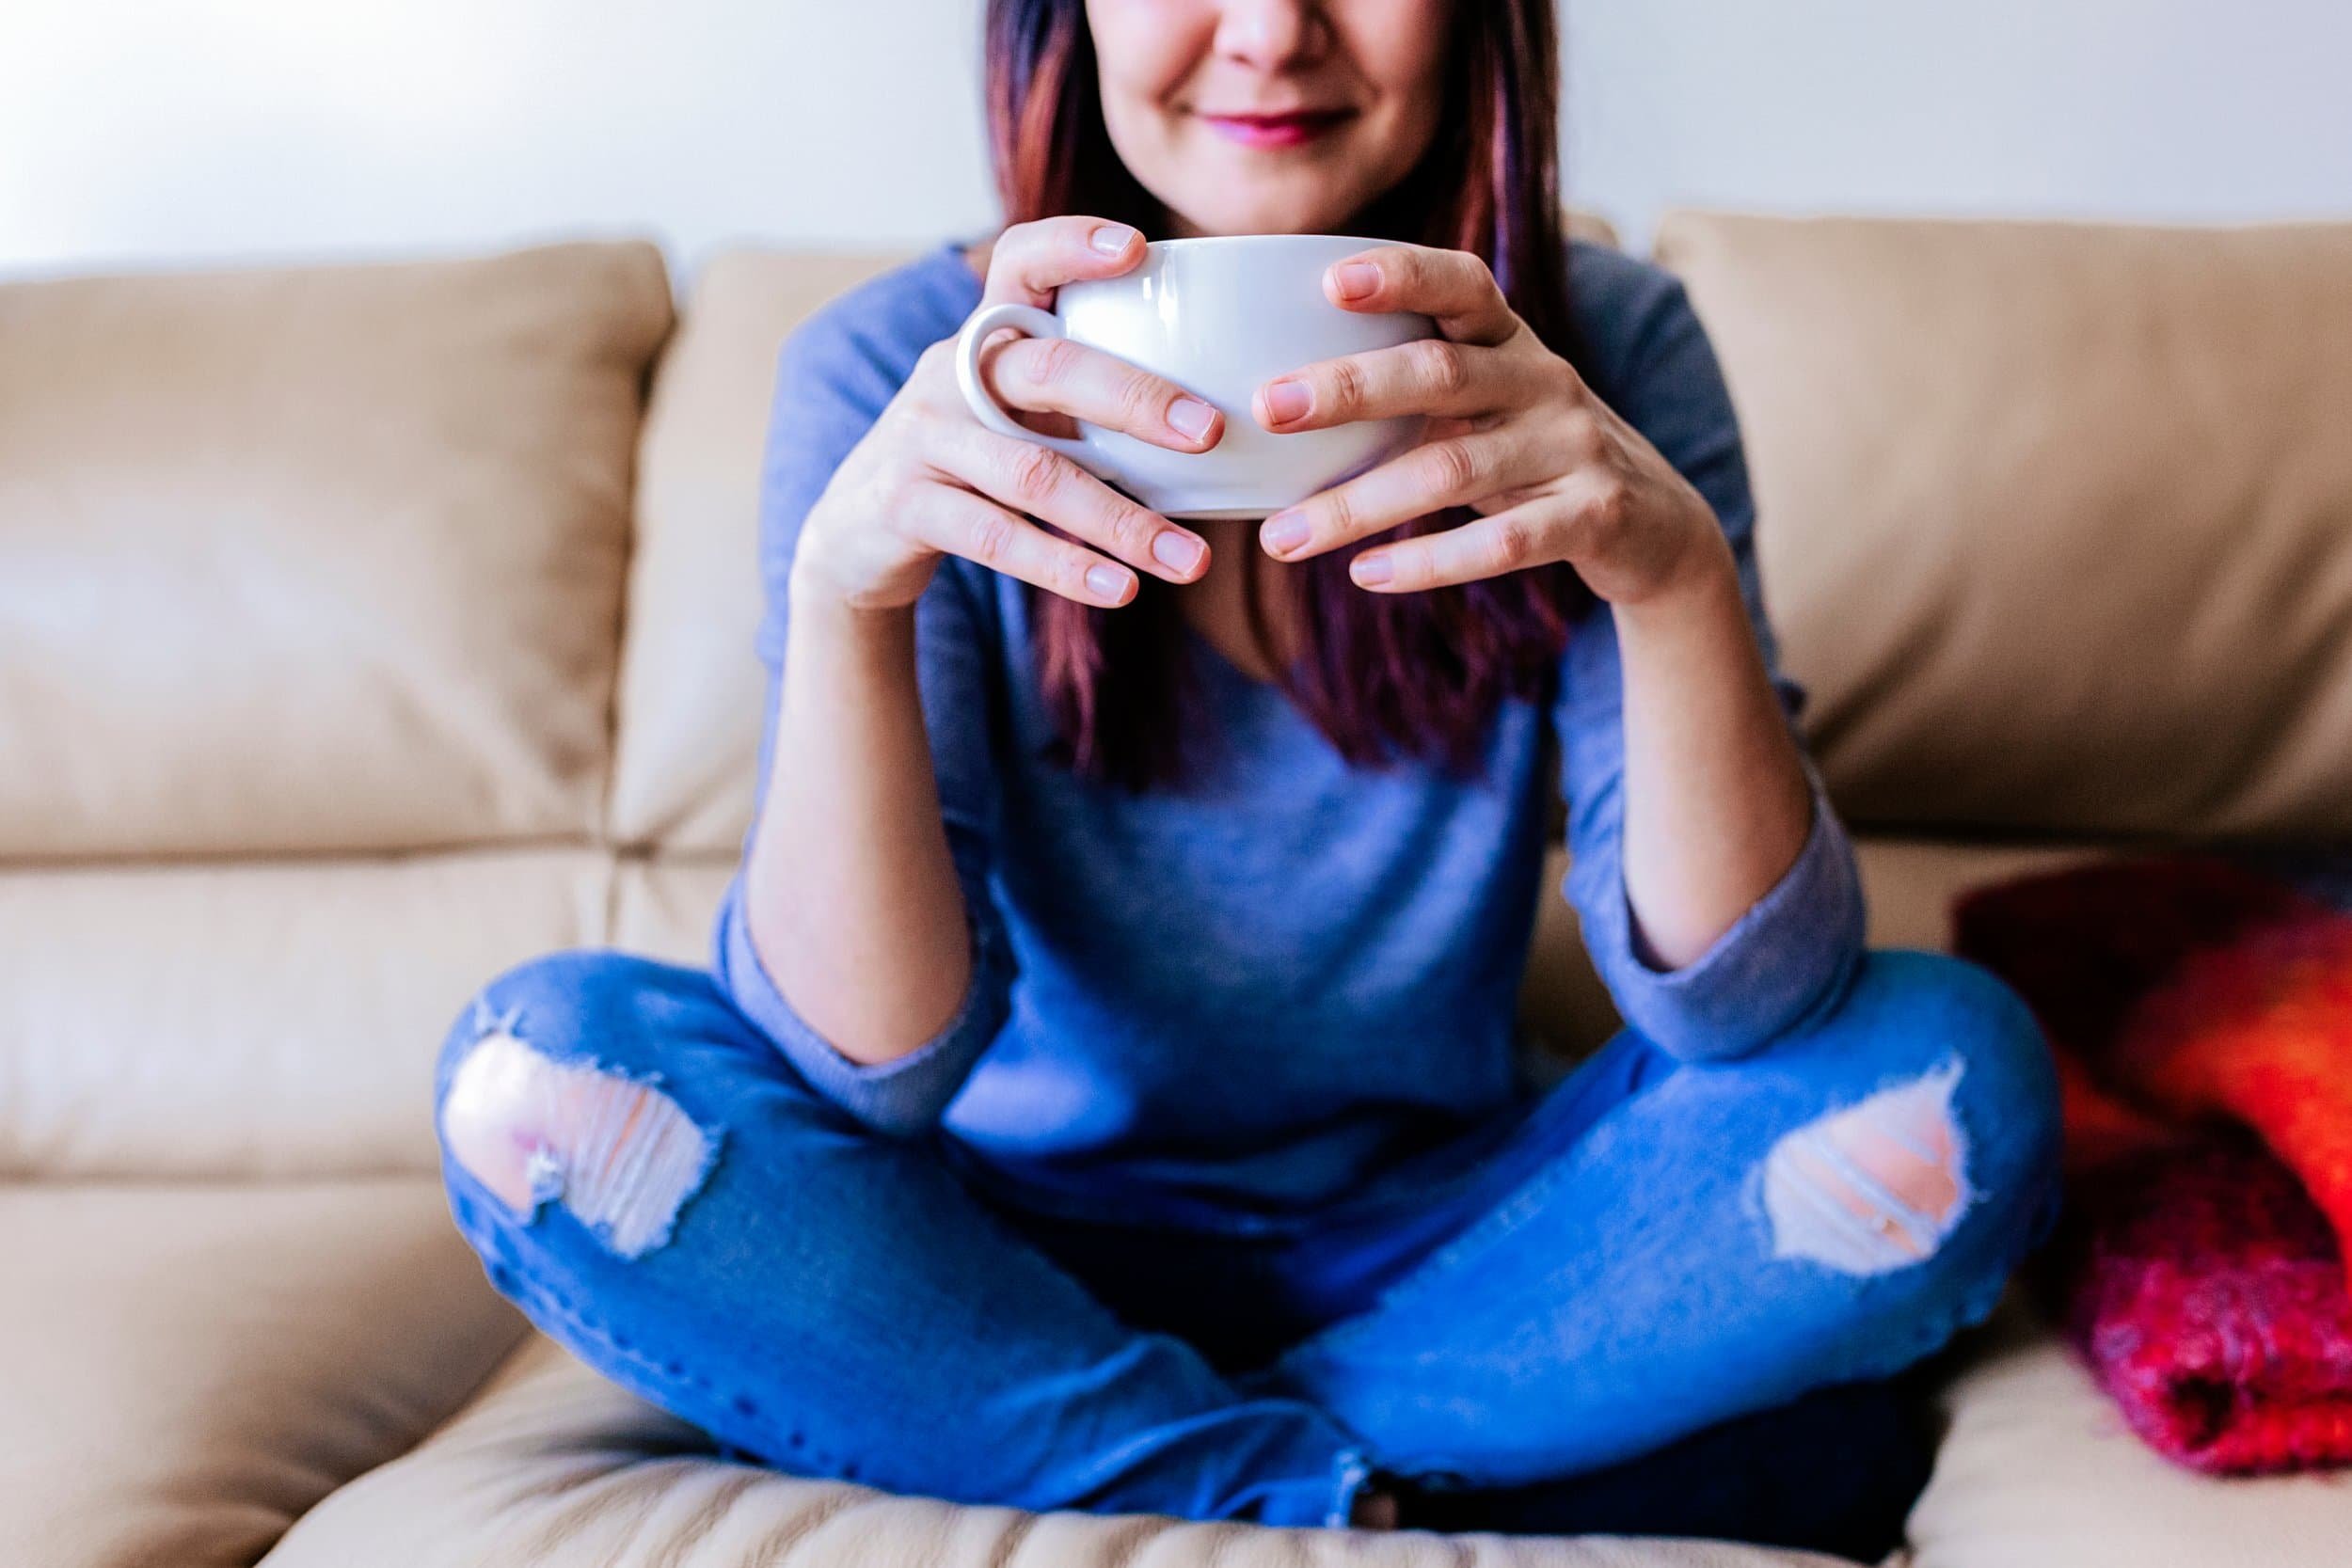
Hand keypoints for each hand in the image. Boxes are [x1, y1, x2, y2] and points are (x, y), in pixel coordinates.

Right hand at [791, 217, 1222, 614]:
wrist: (859, 530)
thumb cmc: (975, 461)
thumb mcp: (1018, 411)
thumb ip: (1089, 398)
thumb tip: (1226, 422)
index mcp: (988, 336)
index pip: (1021, 261)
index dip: (1073, 245)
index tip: (1140, 246)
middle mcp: (951, 373)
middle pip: (1048, 369)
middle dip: (1135, 398)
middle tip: (1209, 431)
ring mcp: (925, 437)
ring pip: (1035, 473)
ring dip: (1121, 521)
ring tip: (1191, 561)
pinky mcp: (907, 504)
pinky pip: (997, 536)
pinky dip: (1064, 566)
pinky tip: (1120, 589)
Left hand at [1250, 245, 1727, 605]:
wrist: (1654, 523)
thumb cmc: (1531, 453)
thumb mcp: (1488, 404)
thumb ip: (1413, 389)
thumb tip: (1273, 400)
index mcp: (1510, 341)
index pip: (1461, 285)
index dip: (1402, 275)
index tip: (1330, 280)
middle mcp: (1544, 381)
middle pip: (1439, 374)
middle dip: (1349, 389)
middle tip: (1268, 409)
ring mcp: (1573, 448)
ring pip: (1453, 471)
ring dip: (1359, 506)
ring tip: (1282, 540)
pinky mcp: (1592, 516)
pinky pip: (1501, 545)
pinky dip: (1428, 562)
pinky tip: (1366, 576)